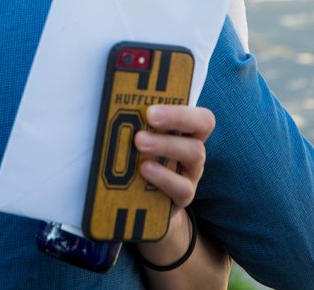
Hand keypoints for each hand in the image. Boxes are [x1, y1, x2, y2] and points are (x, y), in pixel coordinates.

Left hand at [133, 106, 214, 274]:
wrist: (141, 208)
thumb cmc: (137, 162)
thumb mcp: (136, 142)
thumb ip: (132, 124)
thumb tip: (110, 107)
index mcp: (186, 129)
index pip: (198, 111)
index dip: (181, 105)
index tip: (152, 105)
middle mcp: (194, 147)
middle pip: (203, 124)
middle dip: (177, 116)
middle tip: (150, 116)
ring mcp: (192, 173)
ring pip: (195, 152)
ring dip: (166, 144)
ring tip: (140, 142)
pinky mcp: (184, 197)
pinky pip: (182, 186)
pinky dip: (163, 176)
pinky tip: (144, 169)